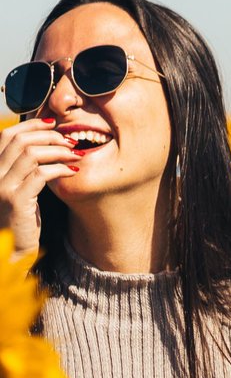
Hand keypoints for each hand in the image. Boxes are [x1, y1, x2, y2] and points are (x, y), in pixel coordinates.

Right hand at [0, 119, 77, 257]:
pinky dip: (60, 169)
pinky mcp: (16, 201)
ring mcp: (1, 187)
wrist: (8, 252)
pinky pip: (40, 174)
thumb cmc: (18, 221)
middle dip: (50, 136)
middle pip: (20, 140)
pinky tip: (72, 172)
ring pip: (31, 153)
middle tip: (71, 141)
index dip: (31, 125)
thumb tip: (46, 147)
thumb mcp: (19, 190)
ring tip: (76, 155)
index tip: (54, 124)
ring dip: (58, 150)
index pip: (7, 135)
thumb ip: (25, 170)